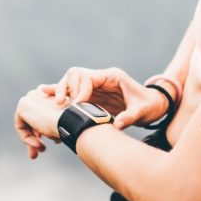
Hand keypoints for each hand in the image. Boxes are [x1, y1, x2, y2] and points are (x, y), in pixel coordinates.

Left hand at [14, 88, 67, 159]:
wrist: (71, 119)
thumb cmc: (72, 122)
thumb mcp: (64, 122)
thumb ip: (55, 125)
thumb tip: (53, 135)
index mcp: (50, 93)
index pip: (41, 113)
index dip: (43, 130)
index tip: (51, 143)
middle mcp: (38, 92)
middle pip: (31, 119)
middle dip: (35, 137)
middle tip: (40, 151)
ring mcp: (29, 98)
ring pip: (26, 124)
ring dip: (32, 140)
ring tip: (39, 151)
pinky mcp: (22, 105)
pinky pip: (21, 127)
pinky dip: (27, 138)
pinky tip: (38, 144)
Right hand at [39, 66, 170, 129]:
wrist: (156, 105)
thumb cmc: (151, 106)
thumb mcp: (143, 112)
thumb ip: (130, 117)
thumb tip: (116, 125)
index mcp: (111, 77)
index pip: (87, 77)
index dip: (79, 90)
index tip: (77, 105)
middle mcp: (101, 78)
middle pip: (74, 75)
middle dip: (65, 88)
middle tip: (62, 105)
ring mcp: (95, 86)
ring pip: (70, 82)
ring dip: (59, 90)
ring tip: (45, 99)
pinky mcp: (92, 95)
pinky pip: (73, 91)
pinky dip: (60, 92)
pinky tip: (44, 93)